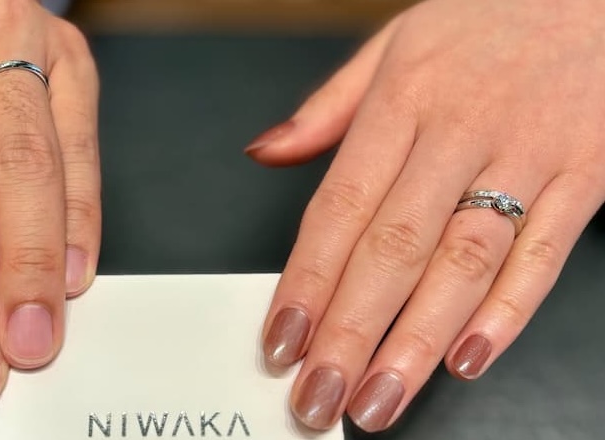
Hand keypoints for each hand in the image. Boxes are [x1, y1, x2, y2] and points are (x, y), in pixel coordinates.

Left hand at [248, 0, 604, 431]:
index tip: (281, 340)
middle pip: (392, 249)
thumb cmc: (495, 16)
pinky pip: (546, 252)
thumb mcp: (397, 41)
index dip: (306, 282)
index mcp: (403, 101)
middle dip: (349, 332)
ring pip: (462, 262)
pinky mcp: (589, 172)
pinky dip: (508, 311)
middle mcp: (459, 131)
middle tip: (319, 396)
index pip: (339, 208)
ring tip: (378, 398)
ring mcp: (528, 154)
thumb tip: (265, 153)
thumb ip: (328, 107)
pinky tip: (468, 358)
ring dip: (415, 340)